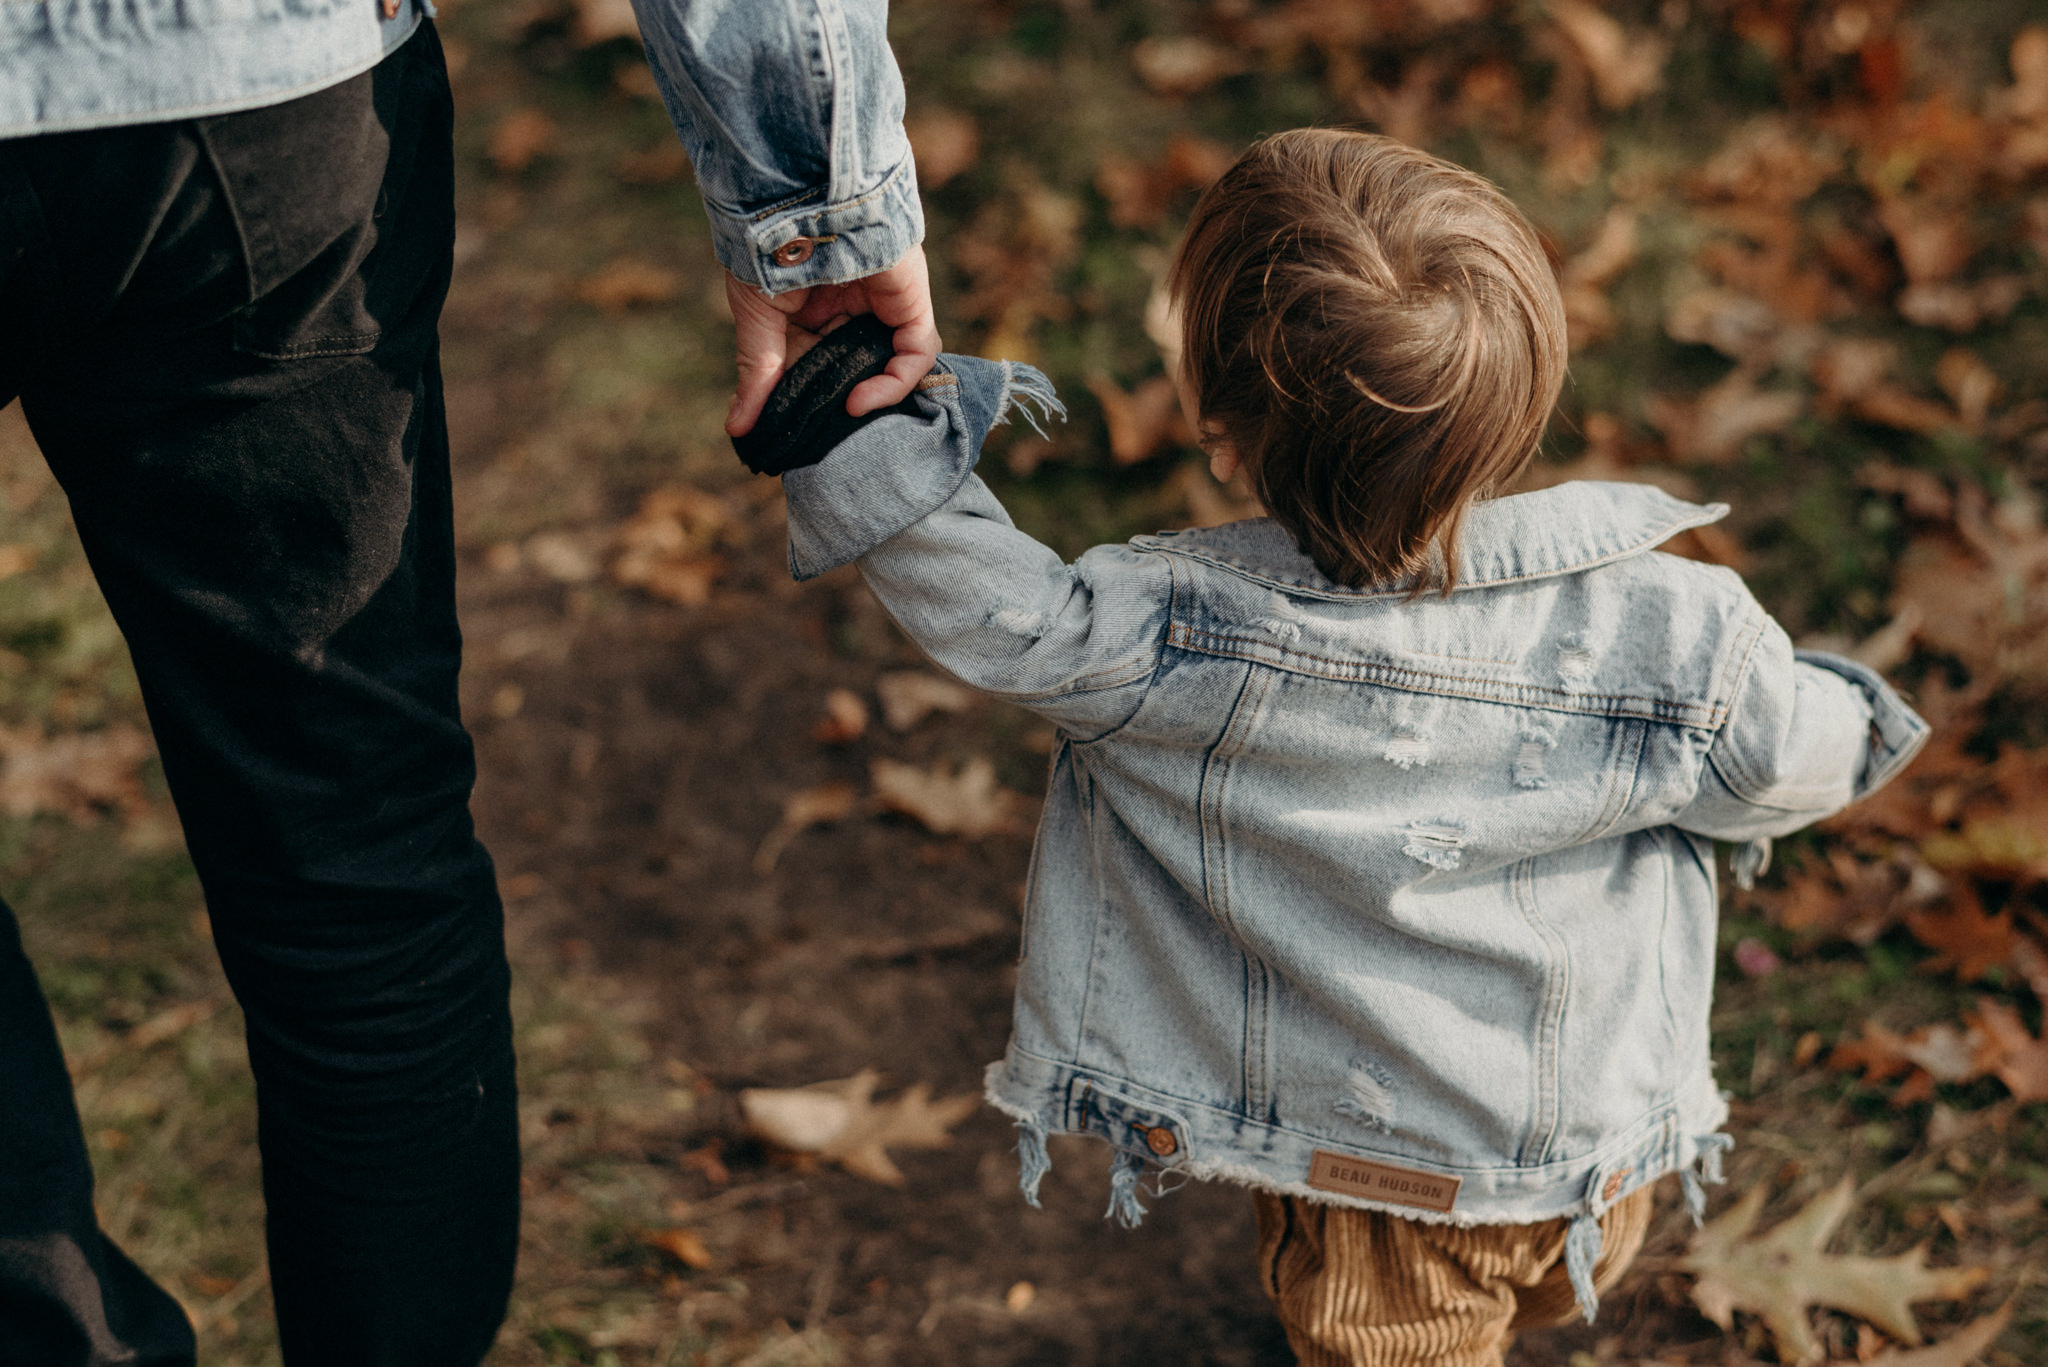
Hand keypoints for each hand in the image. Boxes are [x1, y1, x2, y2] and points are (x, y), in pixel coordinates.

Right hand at [724, 244, 941, 436]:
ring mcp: (883, 305)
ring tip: (838, 419)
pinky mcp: (910, 300)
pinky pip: (915, 352)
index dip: (803, 400)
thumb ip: (758, 373)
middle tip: (814, 438)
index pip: (815, 366)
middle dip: (837, 405)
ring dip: (869, 397)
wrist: (798, 198)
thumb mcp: (756, 316)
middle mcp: (851, 309)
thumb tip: (737, 428)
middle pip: (854, 369)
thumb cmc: (768, 248)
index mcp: (813, 309)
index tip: (783, 433)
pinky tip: (859, 402)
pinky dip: (893, 383)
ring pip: (889, 365)